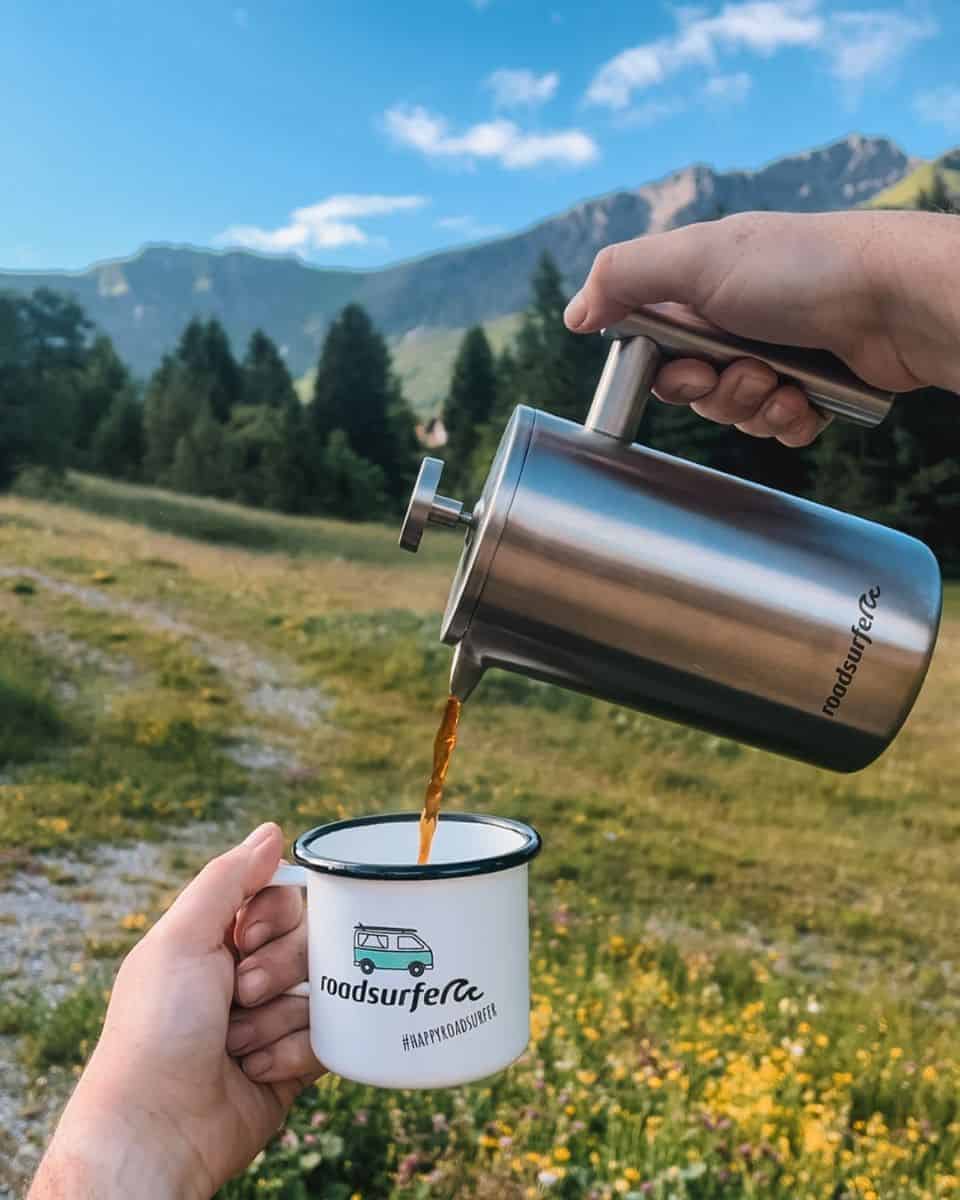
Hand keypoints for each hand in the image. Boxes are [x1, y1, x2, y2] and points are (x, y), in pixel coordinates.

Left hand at [29, 823, 322, 1199]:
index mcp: (218, 940)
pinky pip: (328, 1037)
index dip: (275, 915)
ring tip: (238, 1043)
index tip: (243, 938)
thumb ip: (228, 878)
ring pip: (321, 989)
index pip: (282, 898)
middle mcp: (247, 975)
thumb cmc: (155, 1029)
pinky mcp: (293, 1063)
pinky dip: (293, 1052)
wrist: (158, 1129)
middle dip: (279, 968)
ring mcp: (272, 1019)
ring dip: (279, 1016)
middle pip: (309, 940)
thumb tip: (273, 831)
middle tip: (240, 994)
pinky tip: (257, 1068)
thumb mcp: (181, 937)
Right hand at [564, 210, 959, 445]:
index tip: (688, 368)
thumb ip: (624, 276)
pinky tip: (806, 400)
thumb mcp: (697, 259)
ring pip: (733, 412)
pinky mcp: (812, 387)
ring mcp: (776, 353)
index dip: (664, 370)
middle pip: (691, 388)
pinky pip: (776, 427)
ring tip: (783, 380)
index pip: (654, 346)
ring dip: (753, 405)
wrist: (895, 298)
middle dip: (714, 391)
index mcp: (704, 287)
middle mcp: (737, 319)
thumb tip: (572, 315)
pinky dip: (787, 421)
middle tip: (745, 371)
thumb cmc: (801, 268)